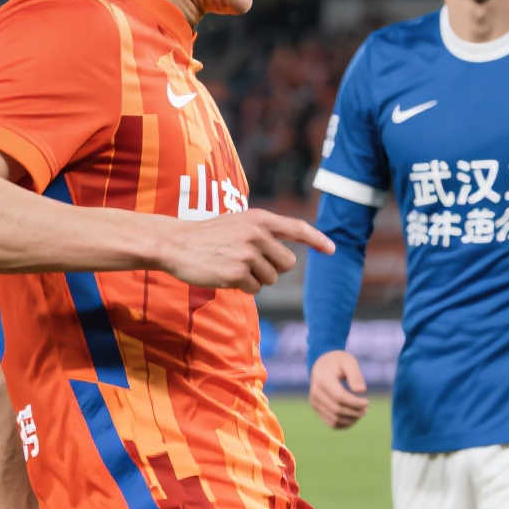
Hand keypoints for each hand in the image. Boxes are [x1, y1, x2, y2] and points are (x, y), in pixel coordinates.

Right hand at [161, 210, 334, 293]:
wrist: (176, 243)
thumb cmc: (209, 235)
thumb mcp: (239, 223)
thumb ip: (264, 233)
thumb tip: (290, 257)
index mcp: (260, 218)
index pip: (298, 228)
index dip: (317, 240)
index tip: (332, 250)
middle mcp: (257, 234)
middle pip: (287, 264)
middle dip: (274, 269)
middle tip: (250, 263)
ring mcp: (248, 254)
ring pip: (271, 279)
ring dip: (255, 279)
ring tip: (232, 265)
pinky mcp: (237, 273)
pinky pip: (254, 289)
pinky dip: (242, 287)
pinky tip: (224, 274)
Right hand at [308, 351, 369, 428]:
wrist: (322, 364)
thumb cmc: (338, 362)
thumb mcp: (349, 362)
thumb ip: (355, 375)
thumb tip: (361, 390)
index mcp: (323, 380)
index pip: (340, 397)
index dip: (355, 402)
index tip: (367, 402)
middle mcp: (316, 393)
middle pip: (338, 409)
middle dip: (355, 412)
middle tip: (366, 409)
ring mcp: (315, 402)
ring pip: (334, 419)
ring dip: (351, 420)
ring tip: (362, 413)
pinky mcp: (316, 409)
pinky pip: (331, 423)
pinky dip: (344, 424)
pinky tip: (354, 419)